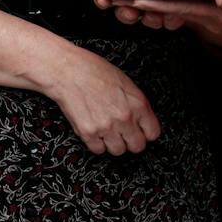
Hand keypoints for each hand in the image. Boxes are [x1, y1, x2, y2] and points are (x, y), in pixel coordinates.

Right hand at [37, 44, 161, 154]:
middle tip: (124, 133)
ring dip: (113, 143)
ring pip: (118, 151)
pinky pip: (98, 150)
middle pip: (137, 146)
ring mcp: (106, 127)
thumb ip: (136, 103)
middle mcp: (124, 118)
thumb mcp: (125, 83)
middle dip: (131, 141)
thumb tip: (142, 120)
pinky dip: (96, 143)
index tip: (141, 132)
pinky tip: (95, 130)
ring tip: (107, 130)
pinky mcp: (88, 133)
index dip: (146, 133)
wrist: (68, 71)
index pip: (153, 133)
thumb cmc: (94, 71)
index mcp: (137, 103)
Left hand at [112, 0, 221, 51]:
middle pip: (167, 9)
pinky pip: (185, 7)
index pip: (176, 5)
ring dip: (149, 5)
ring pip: (172, 9)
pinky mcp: (217, 10)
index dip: (150, 1)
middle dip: (139, 5)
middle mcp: (209, 14)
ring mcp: (211, 13)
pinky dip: (167, 2)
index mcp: (216, 11)